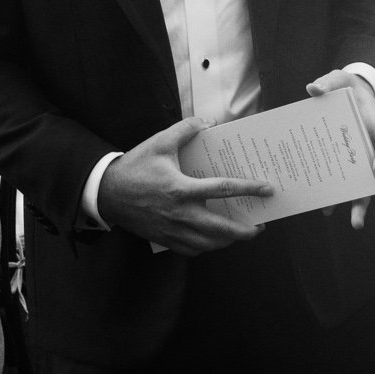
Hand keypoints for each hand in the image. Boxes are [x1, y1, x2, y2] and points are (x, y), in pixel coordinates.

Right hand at [96, 119, 274, 253]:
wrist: (107, 192)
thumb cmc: (135, 167)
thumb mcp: (159, 142)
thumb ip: (185, 129)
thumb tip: (208, 123)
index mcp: (182, 189)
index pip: (224, 189)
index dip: (249, 189)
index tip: (267, 189)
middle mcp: (181, 214)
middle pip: (222, 229)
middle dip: (246, 230)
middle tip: (260, 225)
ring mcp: (173, 230)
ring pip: (209, 244)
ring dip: (228, 241)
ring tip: (240, 233)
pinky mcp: (165, 239)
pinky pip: (192, 250)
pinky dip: (207, 247)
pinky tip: (213, 240)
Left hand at [306, 70, 374, 225]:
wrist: (344, 94)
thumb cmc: (345, 86)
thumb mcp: (337, 78)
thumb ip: (327, 82)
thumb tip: (312, 88)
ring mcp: (364, 158)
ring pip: (369, 185)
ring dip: (363, 205)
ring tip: (356, 224)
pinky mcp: (350, 164)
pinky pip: (349, 184)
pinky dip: (341, 198)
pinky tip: (328, 211)